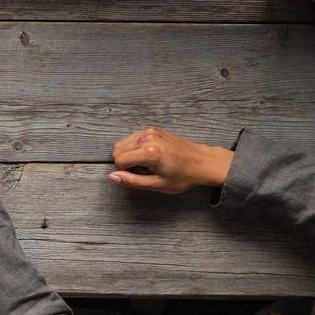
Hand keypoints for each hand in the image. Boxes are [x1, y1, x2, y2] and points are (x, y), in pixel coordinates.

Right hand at [108, 127, 233, 194]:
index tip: (136, 176)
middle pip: (117, 148)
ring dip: (128, 154)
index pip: (119, 160)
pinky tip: (148, 156)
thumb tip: (112, 177)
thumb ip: (132, 181)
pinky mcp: (153, 129)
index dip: (123, 172)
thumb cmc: (183, 176)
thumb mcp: (157, 184)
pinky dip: (134, 147)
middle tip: (140, 171)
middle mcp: (147, 138)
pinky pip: (133, 137)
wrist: (202, 162)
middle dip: (123, 162)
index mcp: (148, 152)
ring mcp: (150, 131)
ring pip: (123, 142)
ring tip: (144, 164)